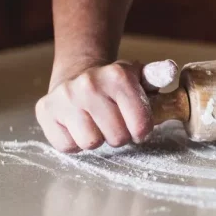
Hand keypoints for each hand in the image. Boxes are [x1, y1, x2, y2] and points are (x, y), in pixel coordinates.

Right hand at [36, 60, 152, 152]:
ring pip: (91, 143)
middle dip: (120, 135)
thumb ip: (158, 76)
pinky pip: (67, 145)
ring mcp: (64, 97)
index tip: (138, 126)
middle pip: (117, 138)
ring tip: (97, 124)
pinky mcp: (45, 111)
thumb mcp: (140, 78)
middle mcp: (89, 84)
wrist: (77, 75)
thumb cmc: (115, 86)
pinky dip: (75, 142)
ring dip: (97, 138)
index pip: (141, 126)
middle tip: (115, 123)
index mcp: (118, 76)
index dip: (142, 131)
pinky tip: (78, 126)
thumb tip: (171, 69)